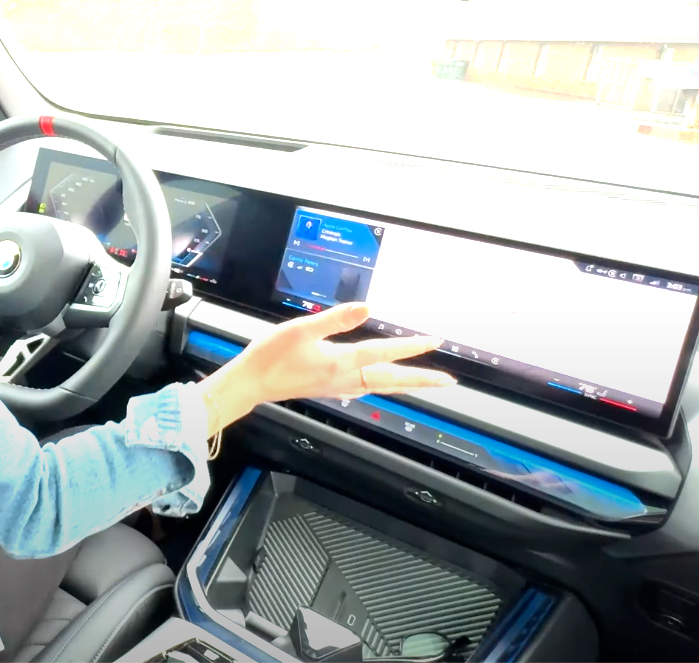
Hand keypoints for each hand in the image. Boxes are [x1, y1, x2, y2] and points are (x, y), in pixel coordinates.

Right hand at [201, 303, 455, 430]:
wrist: (250, 384)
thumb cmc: (270, 356)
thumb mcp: (300, 329)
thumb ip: (334, 319)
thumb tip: (366, 308)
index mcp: (342, 362)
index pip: (386, 353)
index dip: (412, 346)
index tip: (435, 341)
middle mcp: (345, 379)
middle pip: (393, 380)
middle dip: (422, 379)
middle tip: (448, 381)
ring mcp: (338, 387)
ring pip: (382, 387)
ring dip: (406, 385)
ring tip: (424, 384)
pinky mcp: (328, 389)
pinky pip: (365, 389)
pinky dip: (382, 387)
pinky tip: (379, 385)